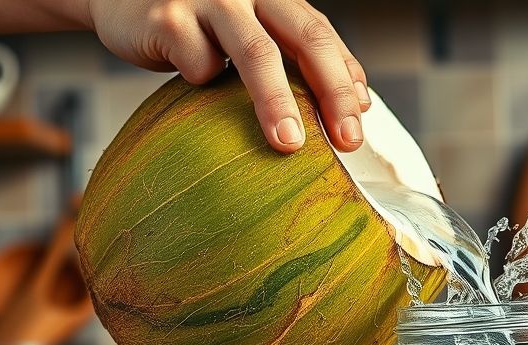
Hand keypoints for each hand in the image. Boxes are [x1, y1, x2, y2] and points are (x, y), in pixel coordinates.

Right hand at [86, 0, 369, 152]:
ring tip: (289, 143)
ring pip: (256, 53)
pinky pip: (198, 63)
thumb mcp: (244, 28)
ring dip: (277, 102)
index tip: (359, 121)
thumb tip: (353, 101)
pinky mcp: (168, 17)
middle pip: (304, 39)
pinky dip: (201, 81)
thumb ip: (286, 53)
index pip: (321, 35)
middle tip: (347, 139)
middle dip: (331, 92)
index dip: (345, 77)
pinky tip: (188, 76)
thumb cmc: (193, 22)